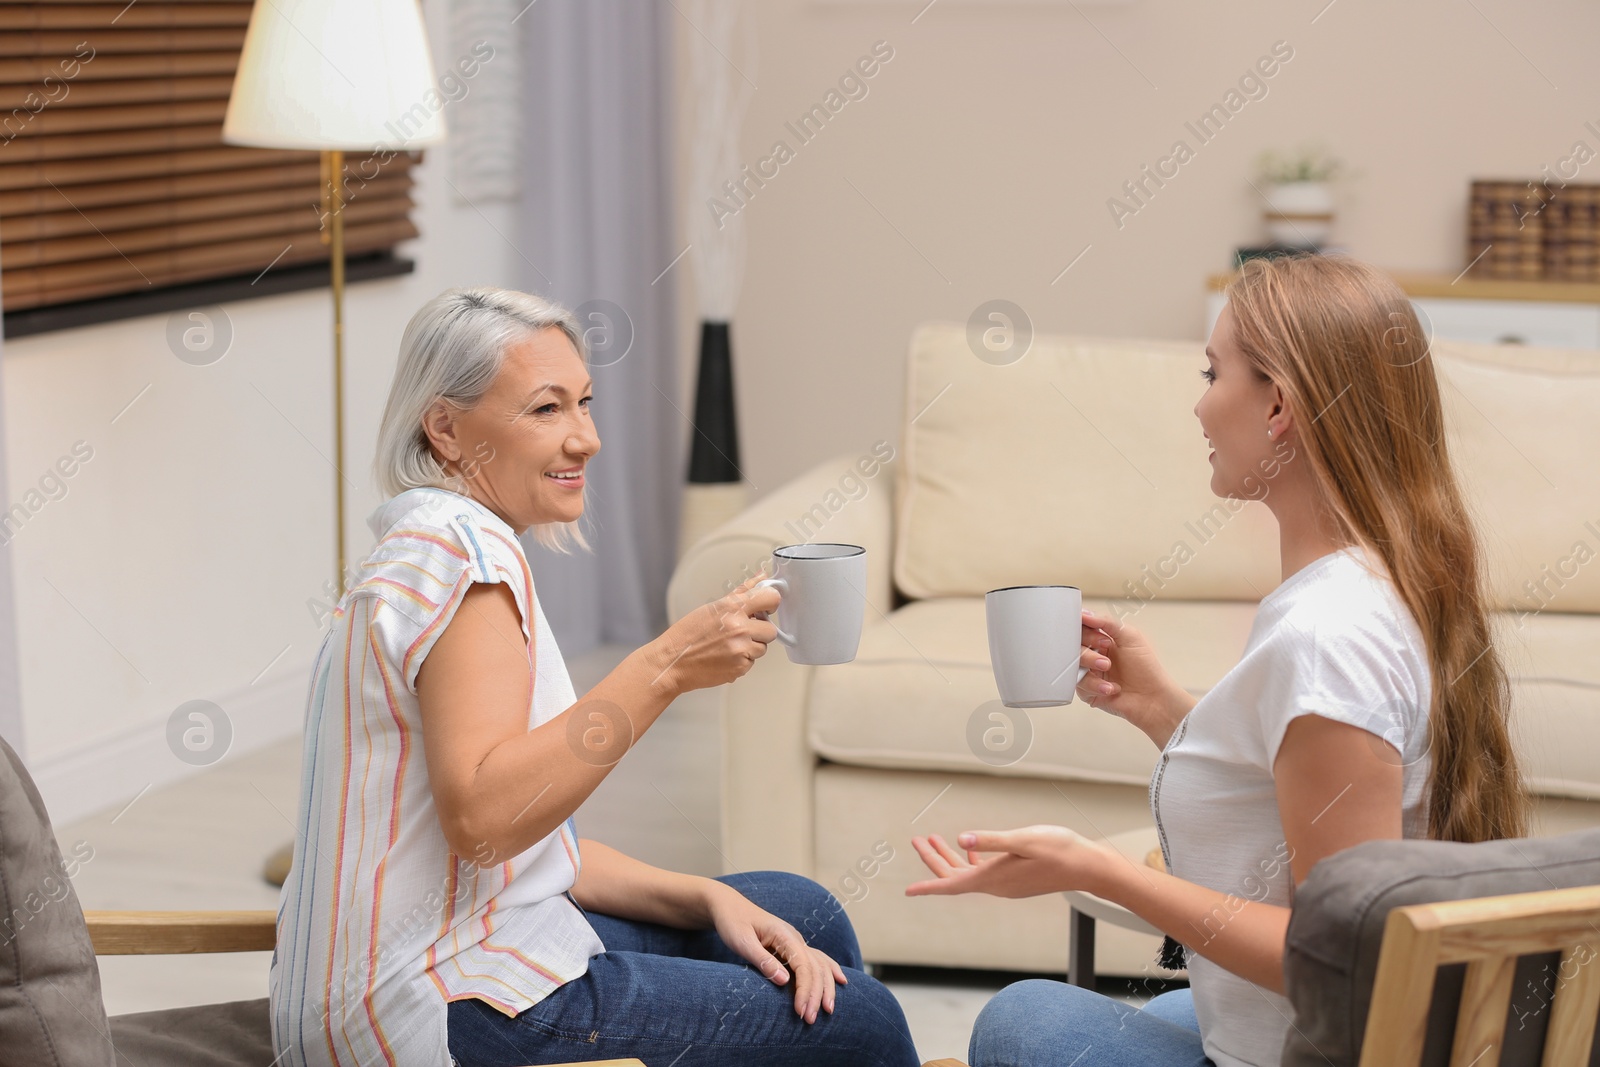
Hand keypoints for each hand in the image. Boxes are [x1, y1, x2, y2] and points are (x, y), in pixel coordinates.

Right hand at [653, 572, 780, 693]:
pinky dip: (742, 661)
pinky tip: (724, 656)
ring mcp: (740, 650)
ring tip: (728, 644)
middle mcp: (739, 628)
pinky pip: (752, 663)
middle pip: (771, 630)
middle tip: (741, 631)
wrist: (672, 662)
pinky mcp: (740, 668)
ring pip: (762, 648)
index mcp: (732, 608)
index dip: (772, 602)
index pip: (771, 597)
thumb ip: (742, 592)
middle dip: (759, 631)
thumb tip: (762, 577)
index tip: (766, 607)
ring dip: (751, 646)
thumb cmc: (688, 634)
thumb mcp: (713, 607)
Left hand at [703, 881, 846, 1023]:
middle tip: (810, 1020)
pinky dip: (830, 970)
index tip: (801, 1011)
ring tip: (828, 1010)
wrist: (729, 906)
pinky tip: (841, 980)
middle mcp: (795, 937)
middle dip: (816, 994)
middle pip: (815, 967)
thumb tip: (785, 981)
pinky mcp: (792, 946)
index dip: (805, 990)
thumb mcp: (741, 941)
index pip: (804, 965)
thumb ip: (762, 959)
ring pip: (821, 964)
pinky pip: (817, 959)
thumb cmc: (732, 923)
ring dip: (826, 987)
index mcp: (783, 934)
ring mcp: (796, 941)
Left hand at [905, 826, 1114, 898]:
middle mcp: (996, 886)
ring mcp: (1006, 884)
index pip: (952, 885)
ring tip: (931, 838)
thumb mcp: (1024, 839)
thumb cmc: (1059, 849)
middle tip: (916, 839)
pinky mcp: (1014, 879)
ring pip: (967, 874)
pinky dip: (969, 860)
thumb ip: (992, 840)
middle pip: (954, 878)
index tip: (907, 892)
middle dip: (933, 860)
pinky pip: (982, 872)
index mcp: (994, 878)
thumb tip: (961, 840)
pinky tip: (966, 849)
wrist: (1088, 867)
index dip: (928, 887)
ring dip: (948, 858)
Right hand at [1077, 609, 1193, 746]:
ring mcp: (1089, 673)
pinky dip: (1095, 685)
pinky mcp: (1087, 691)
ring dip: (1091, 665)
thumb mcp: (1130, 636)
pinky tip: (1111, 688)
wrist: (1153, 699)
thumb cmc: (1147, 668)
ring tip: (1108, 669)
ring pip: (1072, 664)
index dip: (1086, 631)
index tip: (1102, 638)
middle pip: (1073, 646)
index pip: (1082, 628)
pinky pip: (1079, 685)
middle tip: (1105, 654)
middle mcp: (1093, 654)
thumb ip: (1107, 622)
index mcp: (1101, 639)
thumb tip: (1085, 614)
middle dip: (1088, 650)